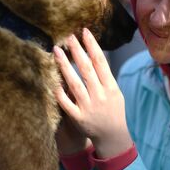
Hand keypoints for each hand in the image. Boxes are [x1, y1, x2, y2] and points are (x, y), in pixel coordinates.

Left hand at [53, 29, 132, 157]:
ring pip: (75, 83)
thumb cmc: (113, 111)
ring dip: (65, 66)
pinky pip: (66, 103)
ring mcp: (88, 107)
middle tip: (69, 37)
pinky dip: (60, 92)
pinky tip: (54, 81)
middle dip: (77, 51)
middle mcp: (100, 96)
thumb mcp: (115, 92)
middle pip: (87, 69)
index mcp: (111, 87)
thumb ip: (104, 77)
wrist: (112, 137)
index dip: (92, 46)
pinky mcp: (78, 118)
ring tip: (57, 51)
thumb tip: (92, 55)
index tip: (84, 32)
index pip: (101, 62)